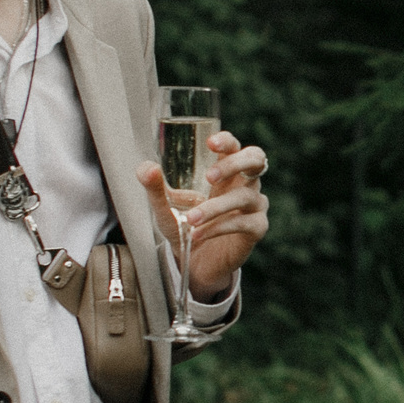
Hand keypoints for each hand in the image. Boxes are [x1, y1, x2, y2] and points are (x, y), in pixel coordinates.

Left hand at [137, 130, 268, 297]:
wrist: (195, 261)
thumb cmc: (185, 225)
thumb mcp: (165, 206)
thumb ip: (155, 187)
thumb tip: (147, 168)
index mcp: (226, 171)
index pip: (234, 146)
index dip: (227, 141)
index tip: (209, 143)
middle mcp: (245, 183)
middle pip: (256, 159)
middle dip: (234, 163)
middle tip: (209, 177)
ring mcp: (255, 205)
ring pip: (243, 196)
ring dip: (215, 207)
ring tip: (191, 219)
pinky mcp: (256, 228)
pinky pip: (242, 223)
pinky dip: (218, 228)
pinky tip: (198, 234)